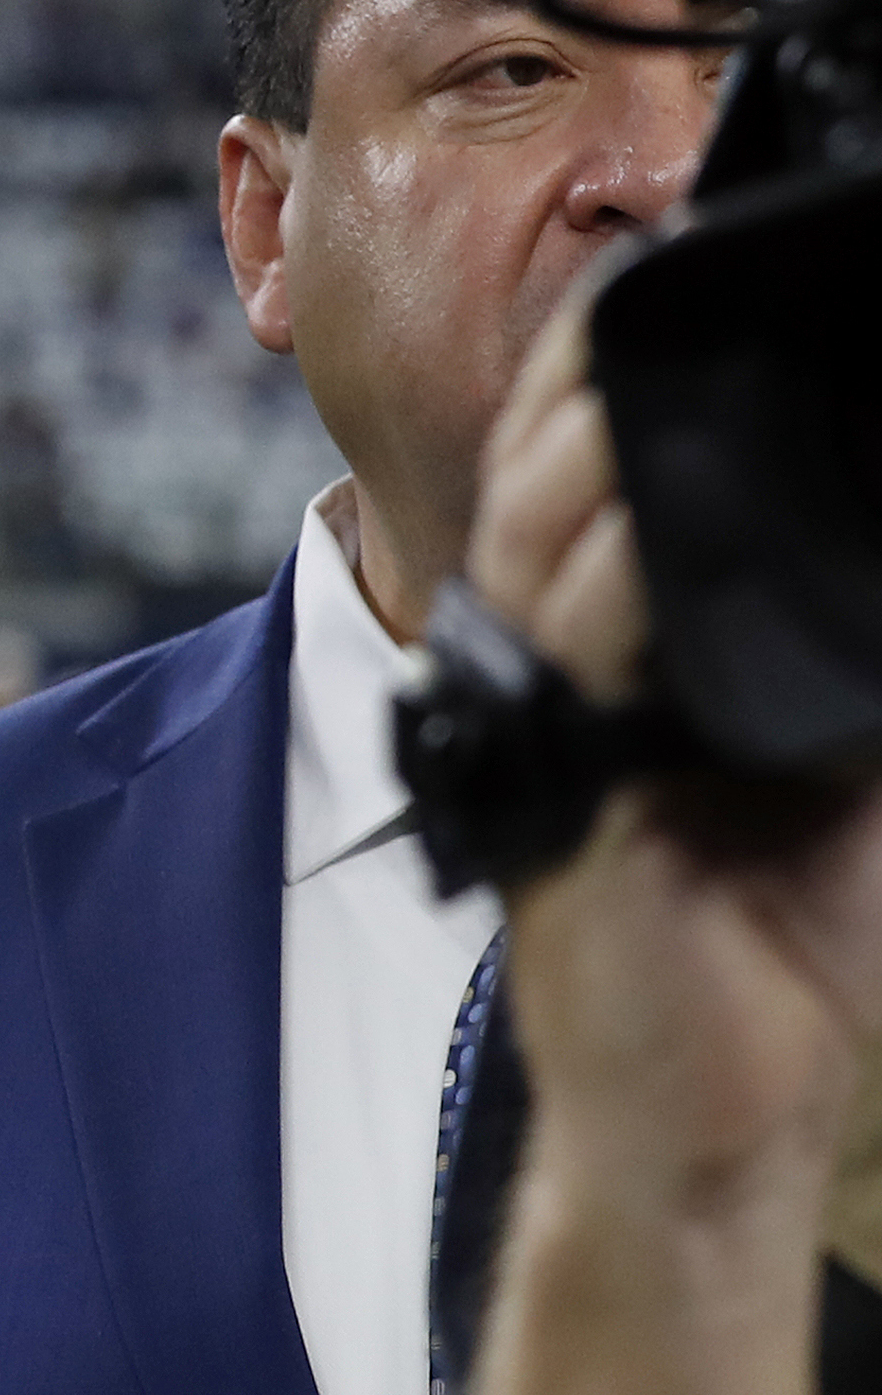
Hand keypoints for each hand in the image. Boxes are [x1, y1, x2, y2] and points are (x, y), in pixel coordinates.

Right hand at [474, 300, 881, 1231]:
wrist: (730, 1123)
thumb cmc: (790, 949)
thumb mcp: (850, 759)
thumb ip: (858, 651)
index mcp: (616, 653)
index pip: (588, 479)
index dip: (607, 373)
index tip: (673, 270)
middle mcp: (561, 681)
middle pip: (547, 488)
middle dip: (591, 380)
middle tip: (653, 283)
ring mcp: (549, 742)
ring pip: (543, 556)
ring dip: (594, 460)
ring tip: (647, 372)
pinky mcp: (561, 816)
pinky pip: (579, 677)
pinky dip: (619, 598)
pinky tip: (657, 542)